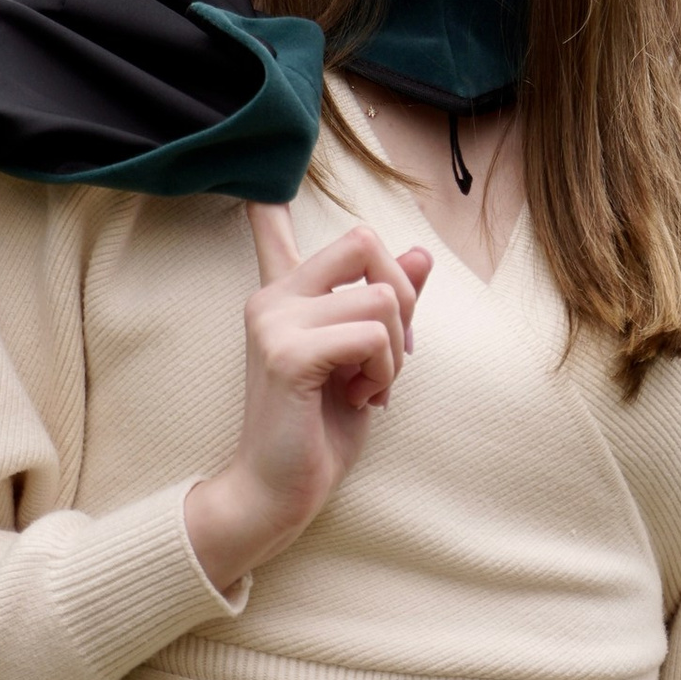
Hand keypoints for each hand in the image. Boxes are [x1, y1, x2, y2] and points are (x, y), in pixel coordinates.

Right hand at [184, 206, 435, 595]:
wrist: (278, 492)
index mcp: (284, 296)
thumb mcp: (363, 359)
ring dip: (396, 350)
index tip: (259, 186)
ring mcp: (275, 322)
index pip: (273, 230)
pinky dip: (385, 370)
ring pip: (381, 298)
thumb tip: (420, 253)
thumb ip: (385, 305)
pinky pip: (371, 335)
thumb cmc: (318, 430)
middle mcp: (273, 298)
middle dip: (403, 294)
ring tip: (370, 386)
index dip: (271, 204)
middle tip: (391, 350)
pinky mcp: (287, 353)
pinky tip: (363, 398)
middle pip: (362, 242)